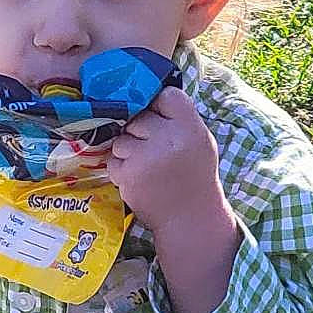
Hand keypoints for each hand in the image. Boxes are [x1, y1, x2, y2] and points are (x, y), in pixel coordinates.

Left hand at [105, 87, 229, 236]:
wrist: (189, 217)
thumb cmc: (194, 176)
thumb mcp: (199, 141)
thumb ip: (178, 119)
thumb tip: (150, 95)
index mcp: (190, 127)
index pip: (166, 95)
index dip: (159, 106)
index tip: (160, 119)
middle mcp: (168, 139)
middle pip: (139, 117)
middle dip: (142, 132)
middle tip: (156, 151)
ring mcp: (145, 156)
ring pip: (122, 139)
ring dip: (129, 151)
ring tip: (149, 167)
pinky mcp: (128, 173)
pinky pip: (113, 159)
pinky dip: (122, 168)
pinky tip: (140, 178)